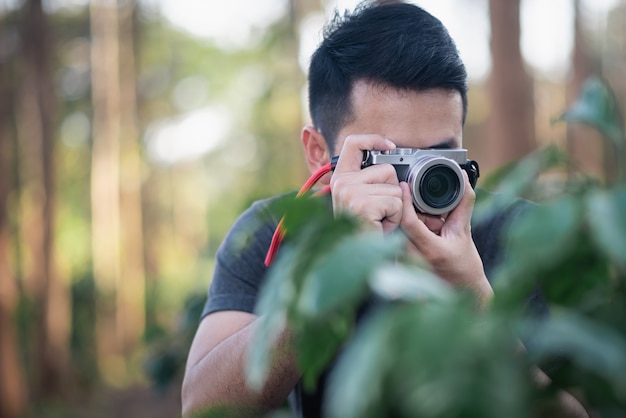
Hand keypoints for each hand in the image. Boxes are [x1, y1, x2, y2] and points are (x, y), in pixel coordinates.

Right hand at [331, 135, 402, 232]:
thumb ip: (370, 179)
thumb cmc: (365, 231)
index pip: (354, 143)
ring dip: (395, 208)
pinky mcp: (362, 205)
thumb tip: (390, 155)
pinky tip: (381, 227)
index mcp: (340, 178)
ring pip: (395, 188)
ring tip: (379, 221)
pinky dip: (395, 218)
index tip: (390, 146)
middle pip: (387, 170)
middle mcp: (341, 183)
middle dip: (392, 192)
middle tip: (379, 212)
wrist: (358, 259)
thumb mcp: (363, 199)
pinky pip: (396, 202)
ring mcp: (350, 193)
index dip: (374, 140)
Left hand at [400, 172, 492, 304]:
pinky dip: (405, 234)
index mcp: (432, 250)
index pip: (409, 222)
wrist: (464, 291)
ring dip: (408, 224)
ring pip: (396, 234)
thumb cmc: (465, 266)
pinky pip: (395, 244)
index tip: (403, 187)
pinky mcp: (401, 268)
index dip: (404, 202)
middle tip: (423, 211)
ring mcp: (406, 266)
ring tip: (428, 227)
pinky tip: (420, 237)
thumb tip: (463, 179)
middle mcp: (416, 260)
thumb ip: (463, 204)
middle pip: (398, 225)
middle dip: (408, 212)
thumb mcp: (464, 231)